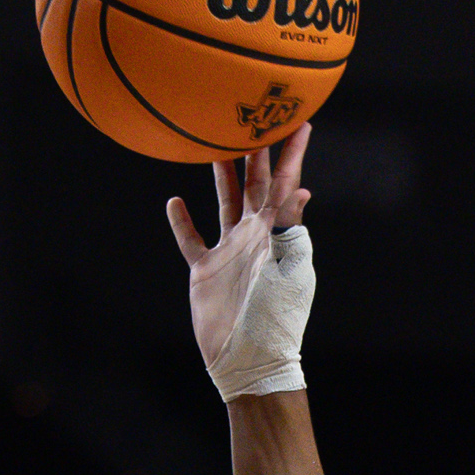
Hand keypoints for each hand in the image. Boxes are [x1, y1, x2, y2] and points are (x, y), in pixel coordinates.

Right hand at [166, 125, 311, 368]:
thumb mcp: (288, 268)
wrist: (249, 359)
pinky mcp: (206, 271)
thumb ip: (288, 226)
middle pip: (253, 185)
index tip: (300, 121)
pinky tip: (174, 200)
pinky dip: (182, 222)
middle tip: (248, 116)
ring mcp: (230, 253)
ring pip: (224, 203)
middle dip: (253, 153)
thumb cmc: (275, 317)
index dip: (292, 154)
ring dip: (221, 176)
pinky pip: (192, 240)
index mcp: (276, 234)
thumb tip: (299, 187)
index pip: (285, 184)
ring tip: (212, 144)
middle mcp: (253, 237)